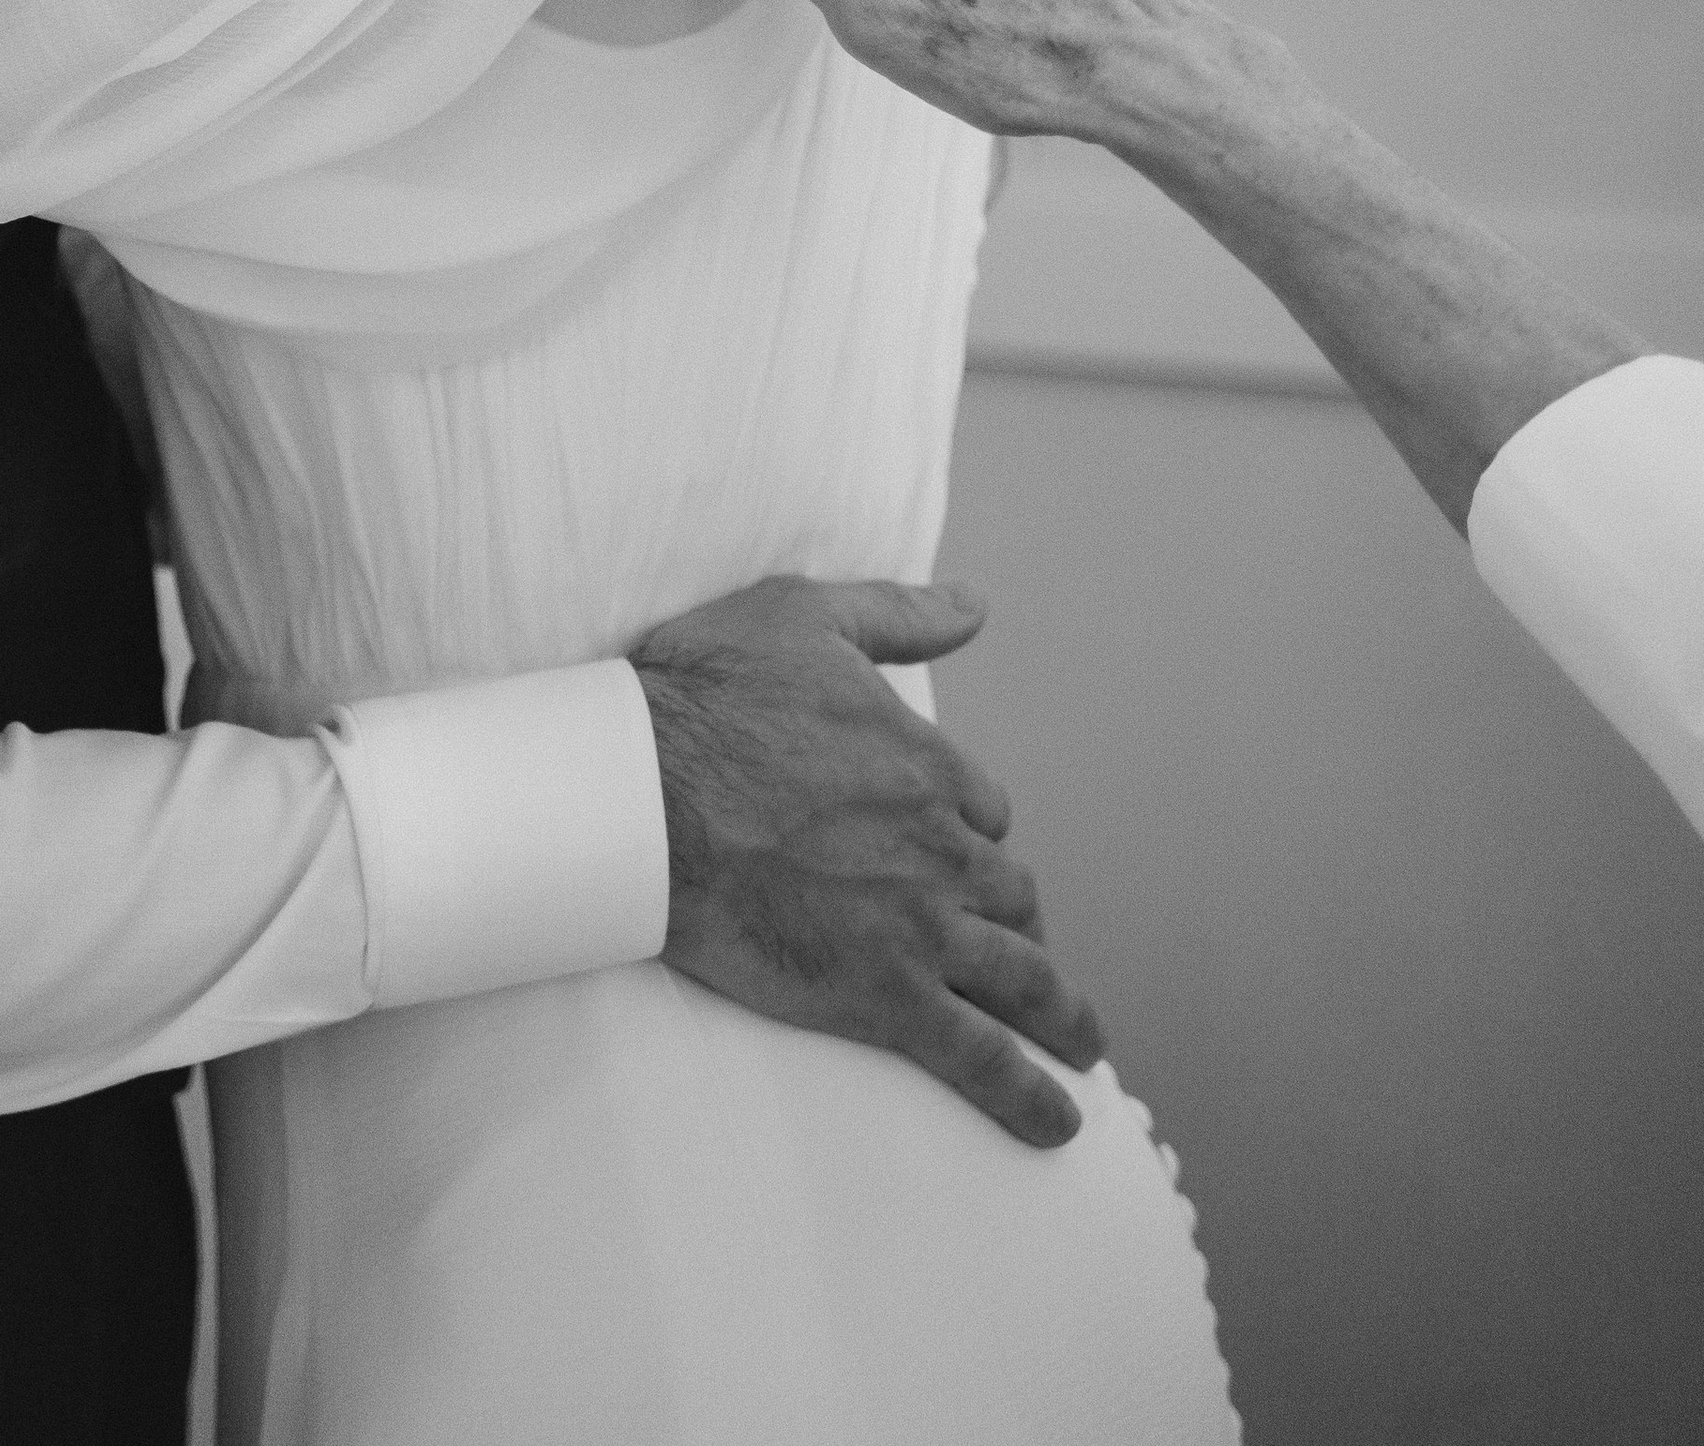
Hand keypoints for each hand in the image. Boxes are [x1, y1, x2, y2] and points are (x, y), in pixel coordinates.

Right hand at [634, 572, 1100, 1147]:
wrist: (644, 791)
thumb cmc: (711, 694)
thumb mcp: (810, 617)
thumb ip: (901, 613)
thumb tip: (975, 604)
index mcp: (927, 765)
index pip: (983, 811)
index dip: (972, 832)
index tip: (957, 849)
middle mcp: (942, 851)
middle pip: (1009, 896)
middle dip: (1016, 922)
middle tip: (1016, 952)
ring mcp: (919, 929)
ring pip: (1020, 976)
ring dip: (1061, 1014)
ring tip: (1082, 1047)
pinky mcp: (883, 997)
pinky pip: (978, 1056)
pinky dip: (1026, 1094)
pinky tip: (1055, 1123)